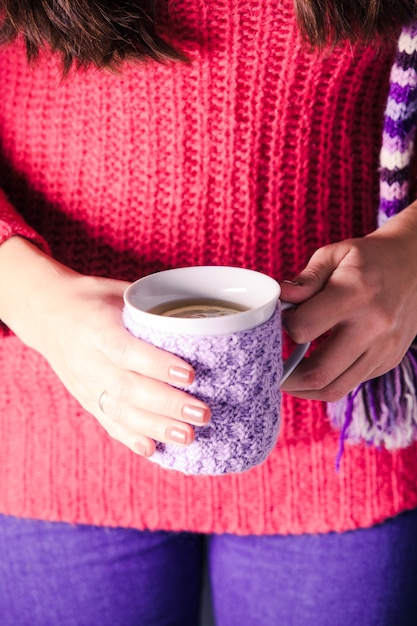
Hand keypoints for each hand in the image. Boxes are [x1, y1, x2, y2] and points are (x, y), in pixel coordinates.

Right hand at [0, 238, 210, 456]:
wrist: (44, 313)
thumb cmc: (90, 299)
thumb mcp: (117, 291)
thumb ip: (150, 308)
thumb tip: (199, 316)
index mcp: (97, 328)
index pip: (127, 351)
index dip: (157, 365)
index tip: (190, 375)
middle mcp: (88, 360)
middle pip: (128, 388)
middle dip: (168, 404)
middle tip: (202, 413)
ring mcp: (85, 384)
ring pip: (120, 412)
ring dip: (156, 427)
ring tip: (187, 436)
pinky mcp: (85, 400)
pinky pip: (108, 423)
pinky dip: (130, 439)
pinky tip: (154, 451)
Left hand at [280, 201, 416, 401]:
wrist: (416, 266)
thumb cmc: (369, 259)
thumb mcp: (335, 254)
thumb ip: (306, 279)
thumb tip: (281, 298)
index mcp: (355, 294)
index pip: (303, 328)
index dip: (285, 326)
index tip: (283, 319)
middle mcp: (373, 327)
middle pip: (318, 373)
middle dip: (286, 377)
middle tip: (272, 369)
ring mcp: (384, 349)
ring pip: (335, 389)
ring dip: (305, 389)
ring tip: (290, 376)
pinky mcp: (388, 361)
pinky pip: (351, 383)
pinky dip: (328, 381)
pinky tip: (317, 365)